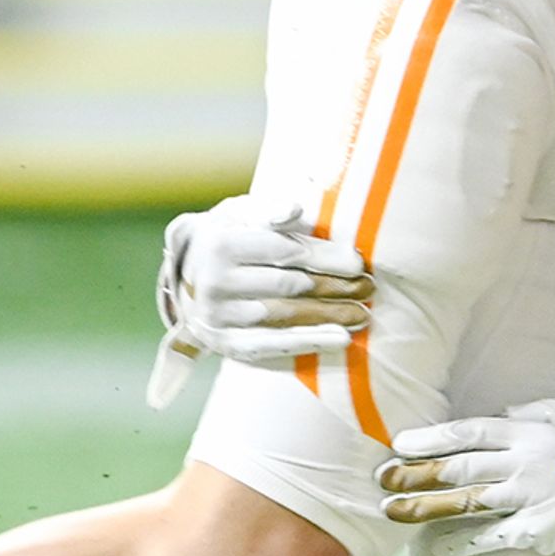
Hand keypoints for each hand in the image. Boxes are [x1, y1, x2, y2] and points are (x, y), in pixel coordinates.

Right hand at [150, 196, 372, 409]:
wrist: (186, 277)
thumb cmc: (228, 236)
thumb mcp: (241, 214)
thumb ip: (269, 209)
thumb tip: (294, 210)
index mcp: (221, 244)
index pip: (284, 252)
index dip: (324, 257)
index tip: (358, 263)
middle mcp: (214, 282)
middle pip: (288, 286)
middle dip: (334, 287)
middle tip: (368, 288)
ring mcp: (218, 316)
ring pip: (285, 316)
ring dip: (329, 316)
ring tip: (363, 313)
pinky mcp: (224, 343)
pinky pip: (272, 346)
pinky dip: (309, 342)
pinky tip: (341, 339)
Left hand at [379, 400, 554, 555]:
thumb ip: (541, 414)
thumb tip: (508, 413)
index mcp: (532, 434)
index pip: (470, 432)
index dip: (433, 438)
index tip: (402, 442)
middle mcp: (523, 464)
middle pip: (459, 466)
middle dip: (416, 471)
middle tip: (383, 477)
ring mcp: (527, 499)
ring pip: (465, 500)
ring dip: (425, 506)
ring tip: (392, 510)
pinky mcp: (535, 530)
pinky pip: (490, 536)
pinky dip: (461, 543)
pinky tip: (435, 549)